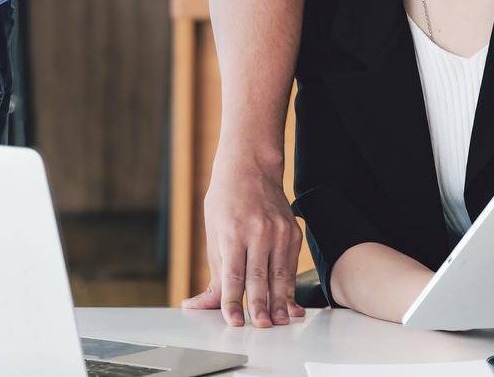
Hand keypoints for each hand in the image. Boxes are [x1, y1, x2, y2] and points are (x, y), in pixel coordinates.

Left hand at [180, 149, 305, 327]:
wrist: (251, 166)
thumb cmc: (226, 200)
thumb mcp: (213, 232)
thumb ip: (214, 273)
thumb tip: (200, 305)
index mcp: (233, 232)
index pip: (234, 274)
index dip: (233, 301)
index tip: (234, 321)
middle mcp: (258, 232)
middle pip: (259, 277)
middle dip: (261, 306)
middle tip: (263, 327)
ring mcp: (279, 232)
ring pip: (280, 275)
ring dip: (281, 302)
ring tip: (280, 323)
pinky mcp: (293, 233)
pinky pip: (291, 266)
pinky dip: (290, 287)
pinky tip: (290, 304)